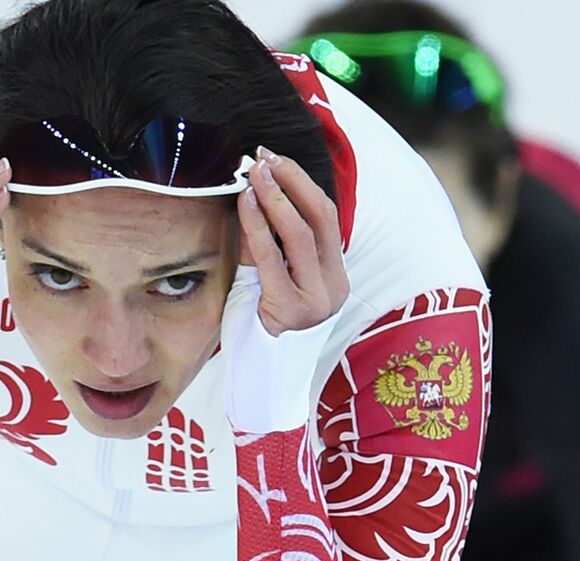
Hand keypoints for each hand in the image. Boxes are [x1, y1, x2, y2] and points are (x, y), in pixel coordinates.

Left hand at [236, 146, 349, 335]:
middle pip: (320, 217)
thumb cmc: (261, 331)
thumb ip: (273, 248)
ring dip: (275, 197)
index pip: (326, 217)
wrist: (262, 385)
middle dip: (292, 180)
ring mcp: (315, 300)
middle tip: (264, 156)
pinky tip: (245, 204)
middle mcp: (332, 286)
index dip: (301, 183)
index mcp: (334, 277)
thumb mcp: (272, 283)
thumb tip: (255, 196)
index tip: (276, 158)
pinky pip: (273, 258)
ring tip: (253, 173)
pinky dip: (258, 225)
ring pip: (300, 233)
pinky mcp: (290, 310)